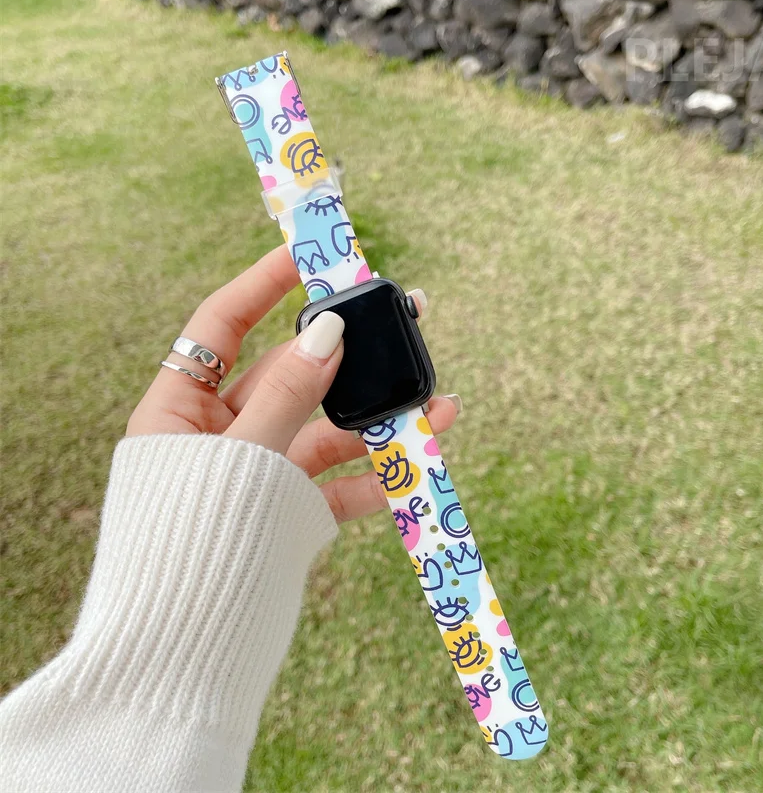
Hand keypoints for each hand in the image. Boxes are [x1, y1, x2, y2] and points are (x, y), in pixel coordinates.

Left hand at [127, 245, 459, 522]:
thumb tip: (327, 331)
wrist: (184, 655)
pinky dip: (374, 475)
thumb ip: (287, 394)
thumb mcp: (242, 454)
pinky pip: (334, 484)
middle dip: (345, 355)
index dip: (263, 284)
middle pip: (288, 375)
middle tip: (396, 320)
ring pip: (322, 431)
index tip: (308, 255)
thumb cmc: (189, 545)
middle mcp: (218, 434)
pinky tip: (416, 460)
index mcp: (179, 409)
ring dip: (375, 418)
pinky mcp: (285, 512)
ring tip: (435, 402)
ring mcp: (256, 473)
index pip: (222, 324)